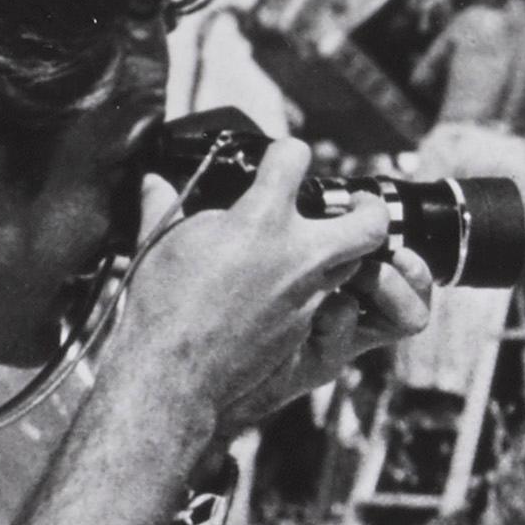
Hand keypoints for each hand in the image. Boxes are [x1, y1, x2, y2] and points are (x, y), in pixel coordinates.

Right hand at [115, 132, 413, 439]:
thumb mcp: (159, 241)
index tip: (282, 161)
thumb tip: (154, 182)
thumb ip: (164, 204)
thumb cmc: (165, 303)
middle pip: (369, 221)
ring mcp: (309, 293)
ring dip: (344, 252)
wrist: (177, 370)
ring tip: (319, 248)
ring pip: (355, 262)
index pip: (295, 157)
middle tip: (354, 206)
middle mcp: (298, 254)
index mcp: (261, 219)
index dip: (287, 153)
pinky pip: (329, 300)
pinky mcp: (306, 327)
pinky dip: (318, 290)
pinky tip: (291, 289)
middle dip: (368, 208)